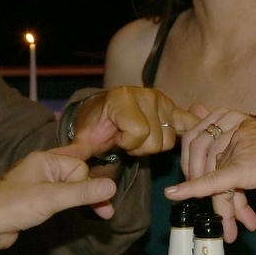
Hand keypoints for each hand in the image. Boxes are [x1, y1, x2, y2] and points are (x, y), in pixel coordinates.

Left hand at [0, 135, 120, 252]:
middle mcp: (42, 167)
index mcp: (44, 159)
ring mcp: (38, 183)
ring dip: (83, 198)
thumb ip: (83, 192)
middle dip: (90, 191)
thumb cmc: (15, 207)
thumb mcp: (52, 199)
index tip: (100, 204)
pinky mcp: (35, 198)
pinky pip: (60, 195)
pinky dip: (71, 202)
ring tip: (102, 213)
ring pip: (69, 186)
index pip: (78, 166)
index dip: (87, 185)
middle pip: (76, 174)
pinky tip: (80, 208)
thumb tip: (113, 186)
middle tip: (106, 212)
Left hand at [69, 86, 195, 158]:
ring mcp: (161, 100)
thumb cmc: (95, 124)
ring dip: (154, 144)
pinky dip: (192, 126)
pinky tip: (192, 130)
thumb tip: (63, 160)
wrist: (103, 109)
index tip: (117, 140)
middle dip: (141, 147)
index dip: (128, 143)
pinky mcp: (173, 107)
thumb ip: (77, 150)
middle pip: (157, 140)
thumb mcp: (85, 136)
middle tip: (128, 140)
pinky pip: (189, 120)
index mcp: (123, 98)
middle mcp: (145, 94)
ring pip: (169, 139)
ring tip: (139, 136)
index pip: (139, 131)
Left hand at [179, 105, 255, 241]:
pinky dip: (192, 190)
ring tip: (233, 230)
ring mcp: (237, 148)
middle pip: (207, 166)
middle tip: (226, 221)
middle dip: (213, 196)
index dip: (198, 168)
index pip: (203, 145)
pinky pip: (213, 182)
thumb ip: (241, 138)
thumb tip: (206, 114)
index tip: (206, 189)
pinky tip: (176, 196)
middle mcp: (232, 130)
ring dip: (222, 210)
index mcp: (235, 121)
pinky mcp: (244, 167)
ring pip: (215, 182)